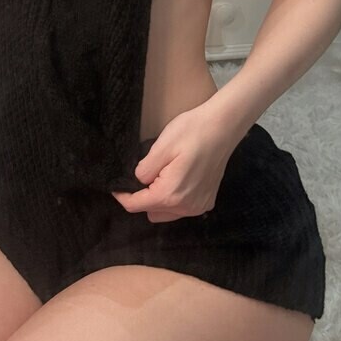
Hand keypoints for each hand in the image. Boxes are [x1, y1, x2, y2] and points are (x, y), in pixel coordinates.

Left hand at [111, 104, 241, 223]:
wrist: (223, 127)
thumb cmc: (191, 132)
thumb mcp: (160, 147)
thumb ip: (144, 170)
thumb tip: (139, 181)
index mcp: (170, 194)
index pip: (135, 206)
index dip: (122, 196)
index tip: (117, 186)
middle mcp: (185, 207)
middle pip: (151, 212)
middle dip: (144, 197)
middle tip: (149, 173)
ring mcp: (199, 207)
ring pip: (167, 213)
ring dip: (160, 200)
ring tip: (164, 175)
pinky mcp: (207, 202)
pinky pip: (182, 209)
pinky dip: (175, 199)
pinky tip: (180, 178)